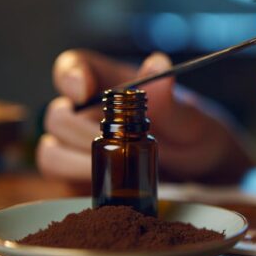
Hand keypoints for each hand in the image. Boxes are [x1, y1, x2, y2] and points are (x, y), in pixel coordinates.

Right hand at [36, 49, 252, 185]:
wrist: (205, 176)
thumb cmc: (196, 137)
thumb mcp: (192, 120)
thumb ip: (170, 100)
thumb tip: (158, 66)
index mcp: (112, 84)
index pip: (74, 66)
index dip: (70, 75)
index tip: (85, 90)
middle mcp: (88, 113)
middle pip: (56, 115)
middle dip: (80, 132)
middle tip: (114, 146)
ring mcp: (79, 148)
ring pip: (49, 151)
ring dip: (75, 163)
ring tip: (113, 171)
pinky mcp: (80, 180)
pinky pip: (59, 184)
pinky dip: (77, 186)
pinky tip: (107, 189)